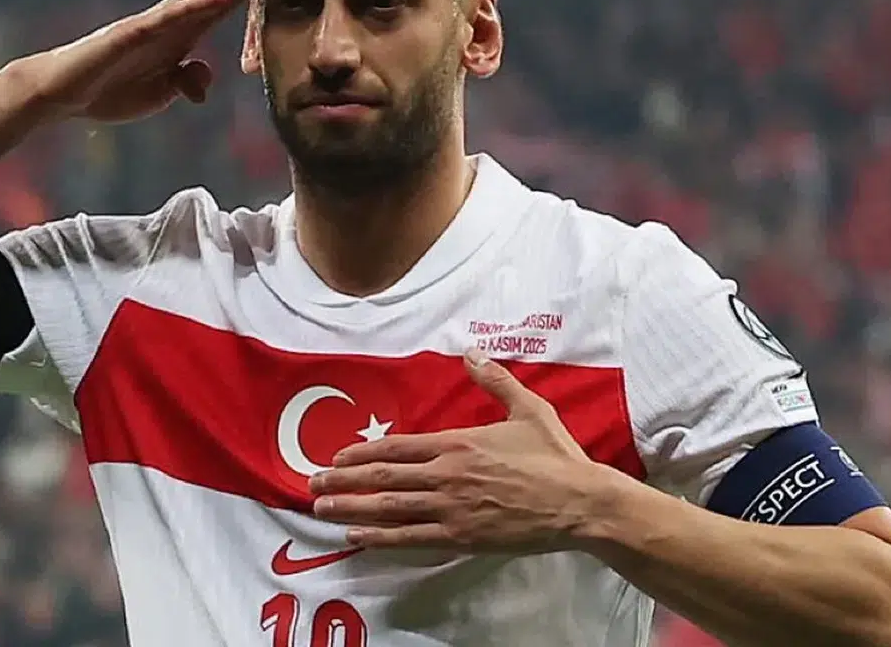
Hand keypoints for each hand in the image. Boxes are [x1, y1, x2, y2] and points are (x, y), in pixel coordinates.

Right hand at [13, 0, 274, 122]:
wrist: (63, 93)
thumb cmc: (110, 89)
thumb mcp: (160, 93)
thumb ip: (186, 82)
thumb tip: (205, 79)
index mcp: (177, 39)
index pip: (217, 10)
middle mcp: (166, 25)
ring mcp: (148, 27)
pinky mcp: (130, 35)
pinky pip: (167, 19)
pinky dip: (194, 7)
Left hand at [310, 349, 624, 552]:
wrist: (579, 502)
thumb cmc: (554, 456)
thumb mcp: (527, 409)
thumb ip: (495, 380)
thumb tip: (471, 352)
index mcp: (458, 442)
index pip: (397, 447)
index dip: (362, 453)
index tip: (335, 458)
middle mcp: (446, 474)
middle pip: (383, 477)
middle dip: (342, 481)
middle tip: (311, 486)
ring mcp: (451, 508)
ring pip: (390, 507)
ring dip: (351, 508)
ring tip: (321, 510)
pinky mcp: (462, 536)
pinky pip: (412, 537)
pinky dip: (381, 537)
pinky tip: (356, 538)